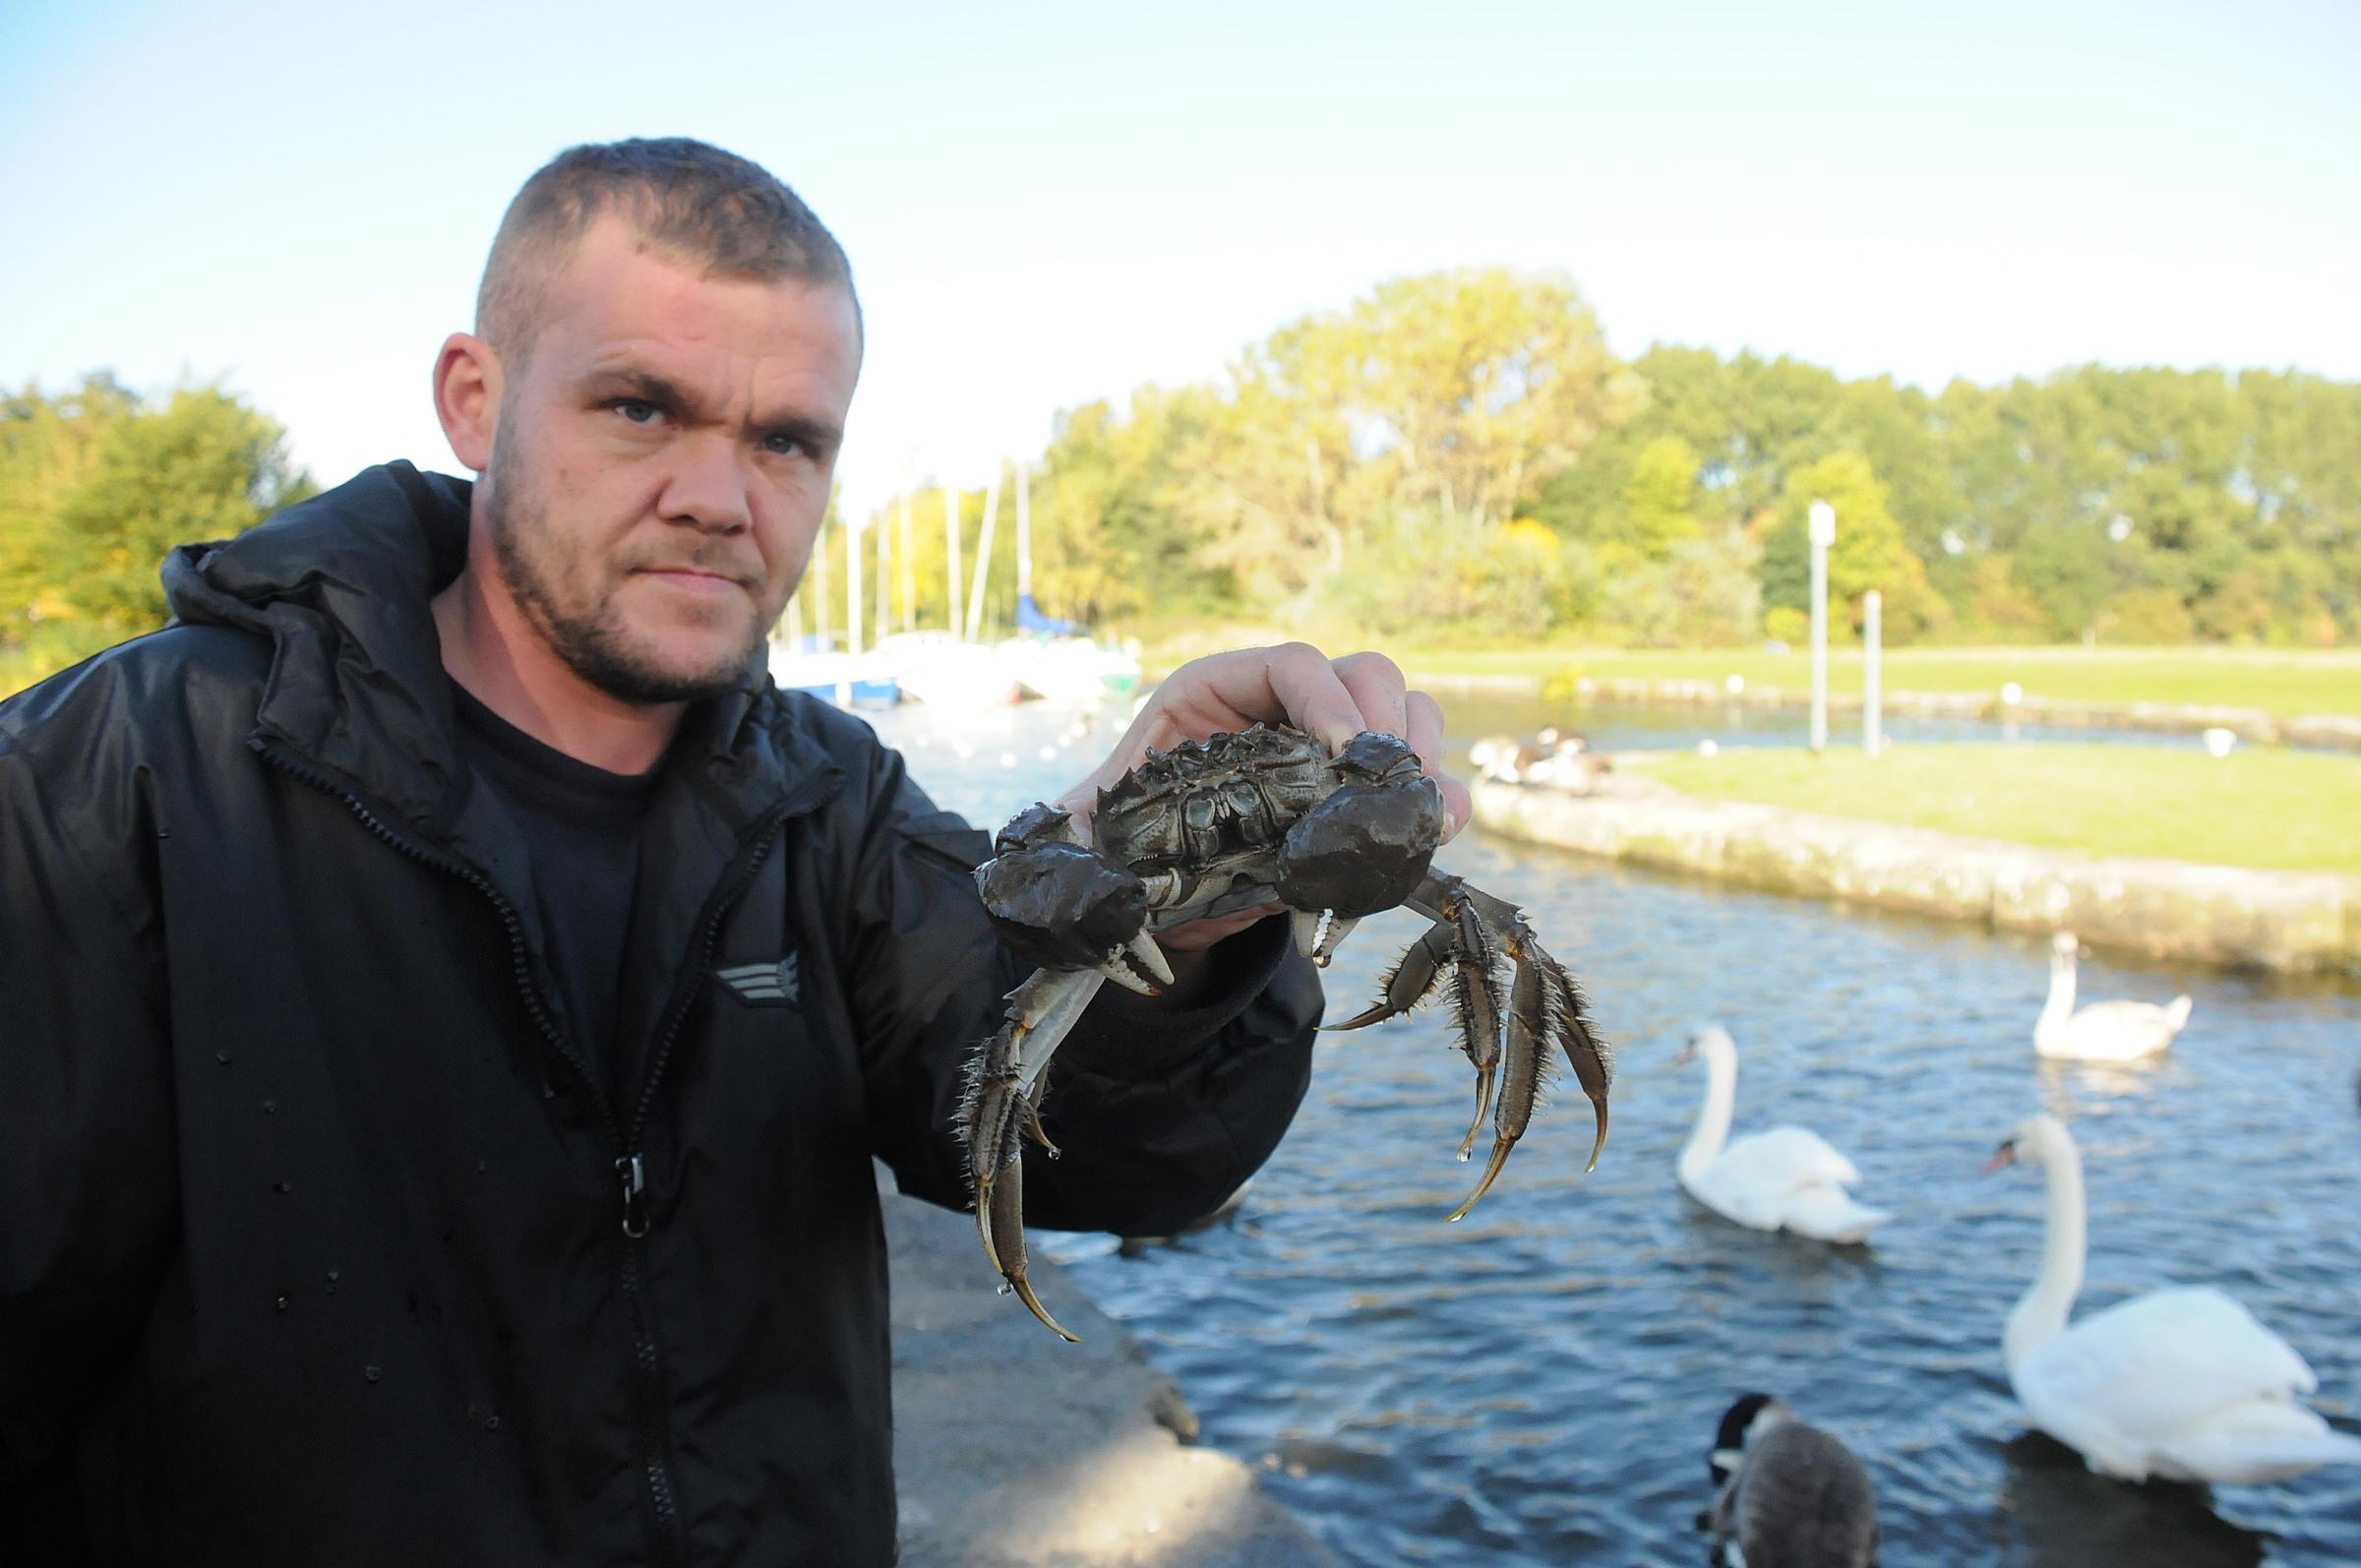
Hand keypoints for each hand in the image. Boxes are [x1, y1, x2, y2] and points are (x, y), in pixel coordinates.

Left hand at [1054, 643, 1468, 954]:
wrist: (1158, 896)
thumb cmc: (1123, 845)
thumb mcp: (1093, 828)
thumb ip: (1077, 827)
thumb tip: (1060, 835)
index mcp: (1213, 694)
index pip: (1289, 663)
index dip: (1325, 697)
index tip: (1343, 753)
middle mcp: (1281, 708)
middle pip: (1362, 673)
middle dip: (1383, 720)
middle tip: (1382, 782)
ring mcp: (1330, 748)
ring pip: (1404, 712)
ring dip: (1420, 752)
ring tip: (1412, 806)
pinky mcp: (1360, 797)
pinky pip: (1421, 776)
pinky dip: (1439, 796)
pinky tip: (1433, 830)